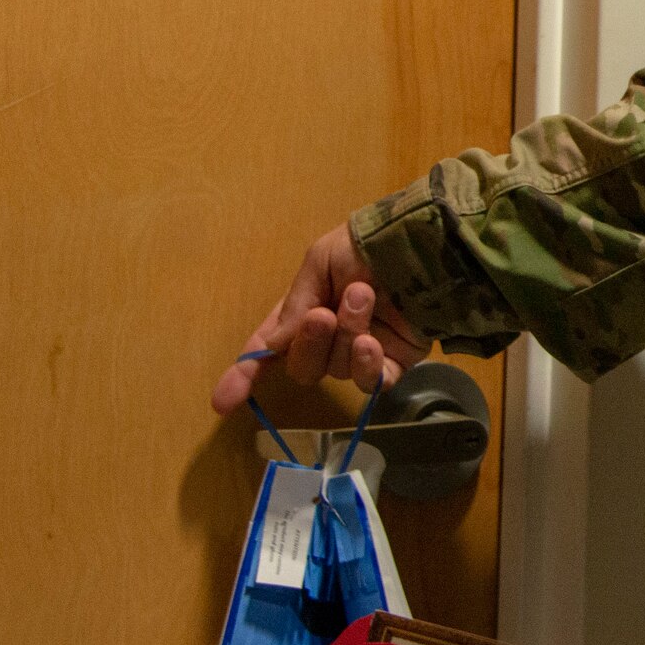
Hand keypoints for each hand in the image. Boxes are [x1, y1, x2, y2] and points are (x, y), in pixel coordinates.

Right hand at [210, 222, 432, 414]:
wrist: (422, 243)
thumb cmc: (366, 245)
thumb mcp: (321, 261)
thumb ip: (295, 305)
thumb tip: (273, 346)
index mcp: (304, 311)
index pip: (270, 349)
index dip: (245, 375)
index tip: (222, 401)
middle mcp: (329, 338)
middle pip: (303, 367)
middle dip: (309, 342)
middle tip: (324, 313)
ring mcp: (361, 353)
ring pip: (337, 369)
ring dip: (347, 334)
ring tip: (365, 297)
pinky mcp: (395, 364)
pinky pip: (371, 383)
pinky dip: (366, 367)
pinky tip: (370, 342)